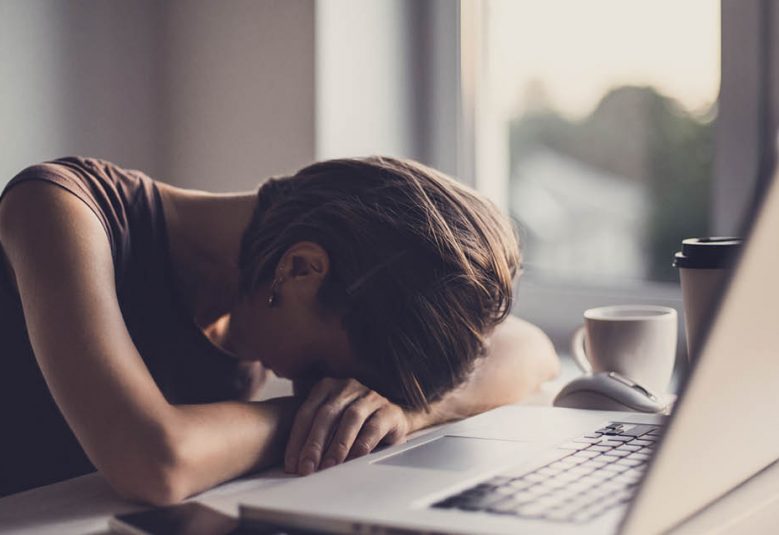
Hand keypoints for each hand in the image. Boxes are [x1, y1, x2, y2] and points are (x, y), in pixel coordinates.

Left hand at [284, 377, 410, 474]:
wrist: (391, 419)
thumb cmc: (354, 425)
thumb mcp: (331, 425)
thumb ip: (314, 437)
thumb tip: (295, 465)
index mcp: (327, 387)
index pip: (306, 413)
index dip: (297, 439)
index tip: (291, 464)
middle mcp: (347, 387)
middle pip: (326, 414)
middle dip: (314, 444)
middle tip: (306, 468)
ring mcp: (369, 396)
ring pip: (350, 418)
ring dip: (338, 444)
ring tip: (329, 466)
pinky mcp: (388, 410)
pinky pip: (374, 426)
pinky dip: (362, 443)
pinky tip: (355, 458)